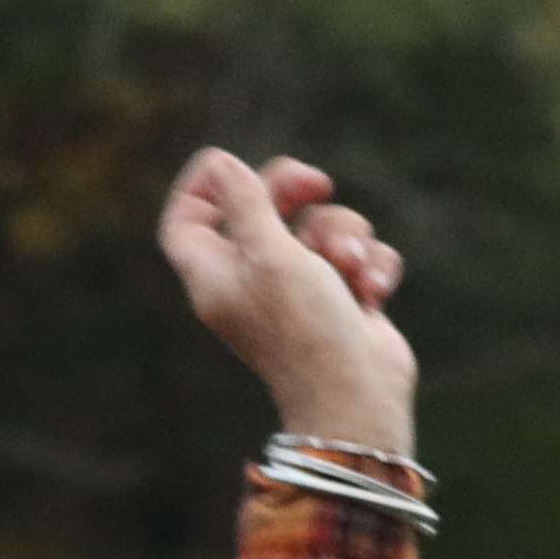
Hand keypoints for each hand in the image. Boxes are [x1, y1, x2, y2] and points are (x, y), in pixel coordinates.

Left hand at [156, 147, 416, 457]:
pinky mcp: (343, 298)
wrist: (358, 396)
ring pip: (320, 225)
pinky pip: (357, 254)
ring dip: (345, 236)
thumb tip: (222, 165)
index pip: (187, 220)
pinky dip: (370, 265)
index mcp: (216, 274)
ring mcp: (300, 290)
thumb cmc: (306, 329)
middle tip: (317, 184)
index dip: (201, 186)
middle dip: (293, 189)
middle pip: (259, 206)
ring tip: (351, 269)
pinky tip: (372, 293)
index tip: (230, 163)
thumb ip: (245, 204)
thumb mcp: (269, 254)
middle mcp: (252, 281)